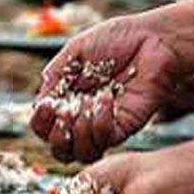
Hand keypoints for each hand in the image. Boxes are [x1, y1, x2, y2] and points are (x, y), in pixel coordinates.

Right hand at [30, 14, 193, 163]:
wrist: (153, 39)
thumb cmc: (118, 39)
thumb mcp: (76, 51)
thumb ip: (55, 75)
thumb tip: (40, 101)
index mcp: (68, 101)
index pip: (44, 128)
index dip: (40, 123)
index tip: (47, 105)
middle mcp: (84, 118)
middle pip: (61, 151)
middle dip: (57, 137)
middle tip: (63, 113)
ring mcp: (106, 125)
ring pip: (83, 154)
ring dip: (78, 132)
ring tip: (84, 105)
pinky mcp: (126, 126)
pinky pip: (107, 140)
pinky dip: (100, 122)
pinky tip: (106, 98)